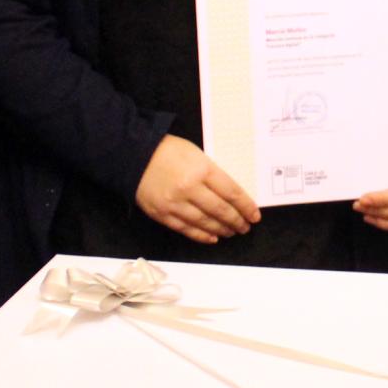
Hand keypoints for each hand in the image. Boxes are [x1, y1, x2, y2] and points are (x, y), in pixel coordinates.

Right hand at [134, 135, 259, 243]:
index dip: (246, 207)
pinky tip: (212, 237)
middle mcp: (190, 188)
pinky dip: (202, 235)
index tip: (254, 215)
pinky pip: (187, 229)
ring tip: (232, 232)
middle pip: (221, 211)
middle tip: (245, 226)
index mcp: (202, 170)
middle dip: (237, 221)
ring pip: (205, 223)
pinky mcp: (163, 214)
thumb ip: (212, 173)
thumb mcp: (196, 154)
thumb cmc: (167, 151)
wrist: (133, 155)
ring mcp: (175, 203)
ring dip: (222, 230)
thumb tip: (231, 194)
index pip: (232, 193)